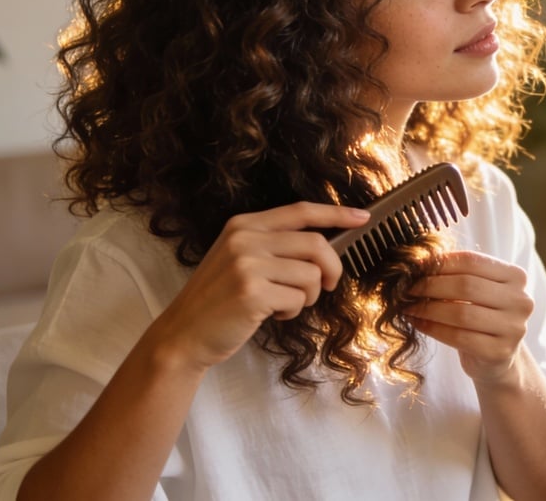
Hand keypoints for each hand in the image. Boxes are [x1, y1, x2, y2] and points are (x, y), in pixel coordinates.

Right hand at [147, 202, 368, 372]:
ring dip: (308, 296)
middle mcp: (246, 238)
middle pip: (316, 244)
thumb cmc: (218, 301)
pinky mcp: (252, 292)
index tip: (362, 218)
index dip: (336, 213)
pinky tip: (272, 315)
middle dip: (332, 269)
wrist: (183, 334)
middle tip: (327, 286)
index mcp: (245, 225)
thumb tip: (325, 247)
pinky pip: (298, 299)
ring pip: (311, 275)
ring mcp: (247, 264)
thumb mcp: (239, 259)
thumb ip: (275, 246)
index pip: (301, 211)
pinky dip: (293, 312)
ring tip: (285, 304)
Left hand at [406, 251, 532, 384]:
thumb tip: (417, 262)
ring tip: (408, 306)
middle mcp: (521, 300)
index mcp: (516, 276)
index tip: (414, 266)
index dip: (440, 262)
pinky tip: (418, 324)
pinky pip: (459, 337)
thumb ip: (456, 273)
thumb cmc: (482, 315)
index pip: (472, 261)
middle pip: (466, 285)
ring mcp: (513, 328)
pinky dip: (433, 329)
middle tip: (406, 288)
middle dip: (430, 285)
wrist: (498, 357)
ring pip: (461, 313)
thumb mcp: (476, 289)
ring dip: (428, 309)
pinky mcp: (500, 352)